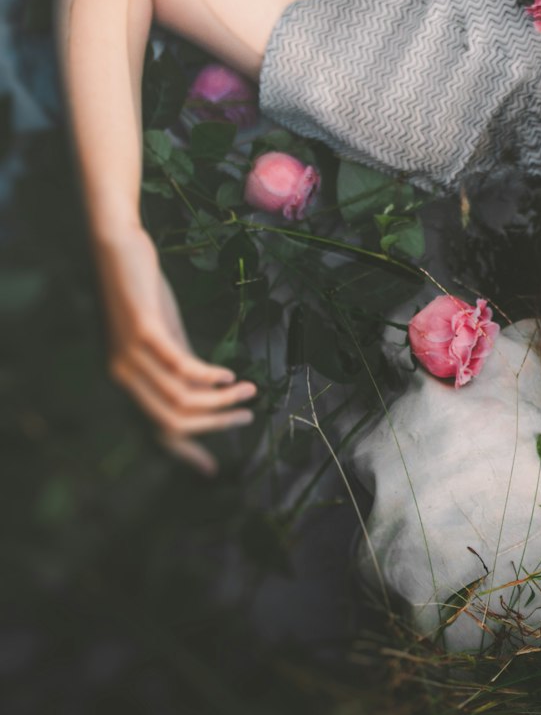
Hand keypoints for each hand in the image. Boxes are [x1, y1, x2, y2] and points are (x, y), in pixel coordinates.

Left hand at [97, 226, 257, 475]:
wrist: (118, 247)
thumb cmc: (141, 289)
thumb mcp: (163, 333)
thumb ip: (178, 361)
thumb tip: (207, 389)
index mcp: (127, 379)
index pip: (156, 429)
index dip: (186, 453)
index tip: (212, 468)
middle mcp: (124, 374)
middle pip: (174, 420)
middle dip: (216, 424)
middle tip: (247, 415)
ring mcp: (131, 354)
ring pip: (181, 398)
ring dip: (221, 399)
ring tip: (248, 389)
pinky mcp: (143, 331)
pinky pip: (181, 366)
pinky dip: (209, 375)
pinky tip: (229, 373)